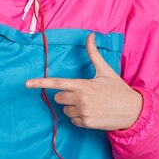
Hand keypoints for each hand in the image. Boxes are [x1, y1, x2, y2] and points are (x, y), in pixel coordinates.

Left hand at [26, 33, 142, 130]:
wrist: (132, 110)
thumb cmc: (117, 89)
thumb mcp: (105, 70)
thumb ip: (93, 54)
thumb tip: (90, 35)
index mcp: (82, 85)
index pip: (57, 83)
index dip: (40, 83)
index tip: (26, 84)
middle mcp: (80, 99)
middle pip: (59, 98)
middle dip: (66, 95)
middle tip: (81, 93)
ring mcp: (83, 113)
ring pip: (65, 110)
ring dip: (72, 107)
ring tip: (89, 103)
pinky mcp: (87, 124)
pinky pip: (73, 120)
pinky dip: (79, 117)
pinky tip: (92, 113)